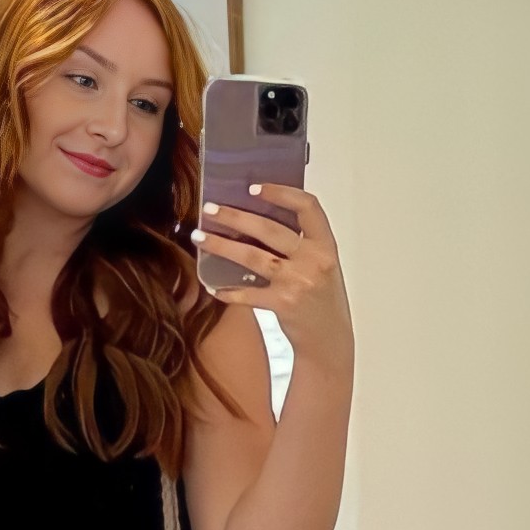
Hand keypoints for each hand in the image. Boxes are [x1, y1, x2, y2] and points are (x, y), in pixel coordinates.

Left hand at [192, 186, 352, 368]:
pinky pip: (248, 293)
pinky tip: (213, 285)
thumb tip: (257, 220)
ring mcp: (298, 283)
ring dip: (221, 245)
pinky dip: (228, 290)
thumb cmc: (323, 300)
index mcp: (326, 246)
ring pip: (252, 256)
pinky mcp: (283, 304)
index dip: (280, 193)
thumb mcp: (322, 265)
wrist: (329, 340)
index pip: (307, 207)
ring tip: (200, 237)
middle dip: (235, 216)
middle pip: (270, 229)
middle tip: (210, 209)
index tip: (253, 189)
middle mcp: (314, 261)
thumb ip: (301, 244)